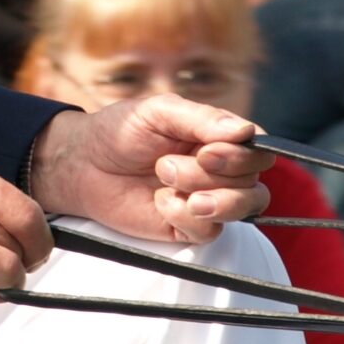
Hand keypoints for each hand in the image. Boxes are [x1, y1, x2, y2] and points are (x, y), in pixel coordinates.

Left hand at [33, 98, 272, 242]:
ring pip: (243, 208)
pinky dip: (185, 215)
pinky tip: (159, 202)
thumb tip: (246, 131)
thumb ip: (202, 118)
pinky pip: (210, 231)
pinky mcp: (189, 227)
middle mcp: (221, 171)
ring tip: (166, 182)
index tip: (207, 151)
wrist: (83, 165)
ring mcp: (208, 200)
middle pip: (254, 181)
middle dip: (215, 175)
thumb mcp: (159, 112)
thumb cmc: (121, 131)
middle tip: (168, 165)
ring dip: (208, 196)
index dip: (242, 155)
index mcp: (219, 138)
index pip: (260, 150)